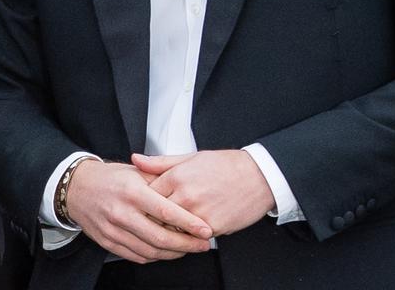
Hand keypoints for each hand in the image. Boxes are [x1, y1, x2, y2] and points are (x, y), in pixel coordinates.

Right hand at [64, 158, 211, 263]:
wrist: (77, 188)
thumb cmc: (109, 178)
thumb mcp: (135, 171)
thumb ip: (160, 180)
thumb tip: (187, 190)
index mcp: (131, 191)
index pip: (165, 211)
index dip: (188, 223)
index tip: (205, 230)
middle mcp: (121, 212)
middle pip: (160, 236)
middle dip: (186, 244)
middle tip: (202, 244)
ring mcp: (113, 229)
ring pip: (150, 250)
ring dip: (173, 253)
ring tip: (187, 249)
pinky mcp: (108, 242)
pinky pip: (136, 256)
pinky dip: (155, 256)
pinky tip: (165, 251)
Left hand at [133, 150, 274, 236]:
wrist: (258, 177)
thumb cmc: (225, 165)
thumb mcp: (190, 157)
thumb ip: (160, 162)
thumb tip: (136, 160)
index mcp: (176, 177)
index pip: (147, 195)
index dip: (143, 200)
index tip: (143, 202)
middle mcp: (185, 196)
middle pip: (156, 215)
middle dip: (152, 217)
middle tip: (151, 217)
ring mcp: (198, 213)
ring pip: (172, 229)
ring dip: (170, 228)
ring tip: (171, 224)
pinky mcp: (212, 228)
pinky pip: (192, 237)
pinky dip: (188, 235)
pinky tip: (188, 229)